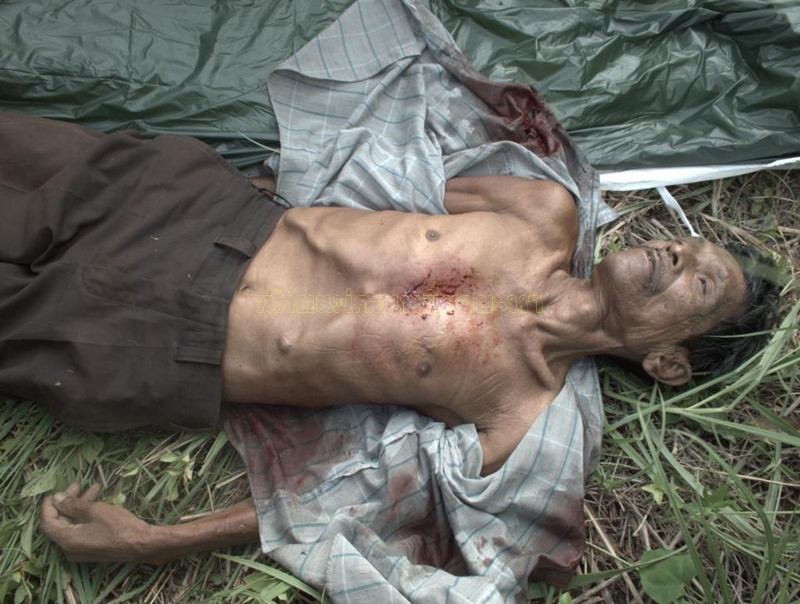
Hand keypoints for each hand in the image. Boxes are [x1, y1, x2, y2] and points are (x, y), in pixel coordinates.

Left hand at [40, 482, 159, 562]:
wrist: (142, 544)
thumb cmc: (119, 526)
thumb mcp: (96, 511)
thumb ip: (73, 504)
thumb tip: (57, 498)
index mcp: (67, 540)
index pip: (48, 522)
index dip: (49, 506)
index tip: (54, 490)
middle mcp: (69, 548)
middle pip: (61, 522)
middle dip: (68, 501)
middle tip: (78, 484)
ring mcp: (80, 550)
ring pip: (73, 524)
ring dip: (81, 506)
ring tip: (95, 487)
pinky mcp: (91, 548)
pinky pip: (82, 530)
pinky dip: (87, 516)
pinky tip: (99, 501)